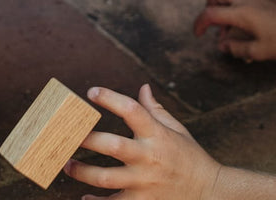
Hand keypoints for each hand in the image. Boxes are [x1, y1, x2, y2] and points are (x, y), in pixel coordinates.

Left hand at [64, 84, 222, 199]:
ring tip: (67, 164)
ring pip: (105, 178)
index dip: (110, 99)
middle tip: (66, 134)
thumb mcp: (176, 129)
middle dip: (86, 139)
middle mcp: (148, 157)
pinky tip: (83, 196)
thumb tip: (143, 87)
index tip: (91, 92)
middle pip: (112, 146)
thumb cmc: (189, 156)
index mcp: (157, 134)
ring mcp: (144, 182)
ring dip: (82, 171)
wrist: (209, 191)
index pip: (131, 110)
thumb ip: (155, 109)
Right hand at [193, 0, 275, 60]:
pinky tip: (247, 30)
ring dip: (224, 12)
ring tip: (232, 35)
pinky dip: (236, 12)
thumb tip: (223, 45)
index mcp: (241, 12)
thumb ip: (236, 48)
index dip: (199, 24)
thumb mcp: (259, 51)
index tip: (198, 35)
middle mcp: (245, 0)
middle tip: (214, 26)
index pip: (210, 13)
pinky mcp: (263, 0)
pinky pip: (241, 1)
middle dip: (208, 7)